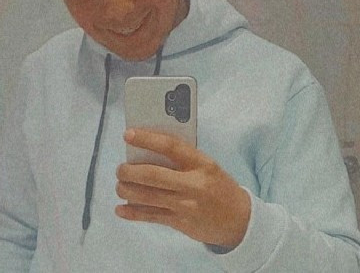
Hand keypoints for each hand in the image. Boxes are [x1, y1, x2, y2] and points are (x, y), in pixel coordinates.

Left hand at [115, 128, 250, 247]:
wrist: (239, 219)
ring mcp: (186, 206)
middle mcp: (193, 184)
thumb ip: (182, 158)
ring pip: (148, 197)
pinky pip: (151, 217)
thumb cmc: (218, 184)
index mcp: (201, 163)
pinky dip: (133, 213)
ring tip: (120, 186)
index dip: (147, 139)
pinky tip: (121, 209)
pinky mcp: (180, 224)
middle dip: (130, 171)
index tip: (128, 134)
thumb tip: (147, 151)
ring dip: (127, 191)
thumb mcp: (207, 165)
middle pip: (153, 175)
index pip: (170, 147)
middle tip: (120, 169)